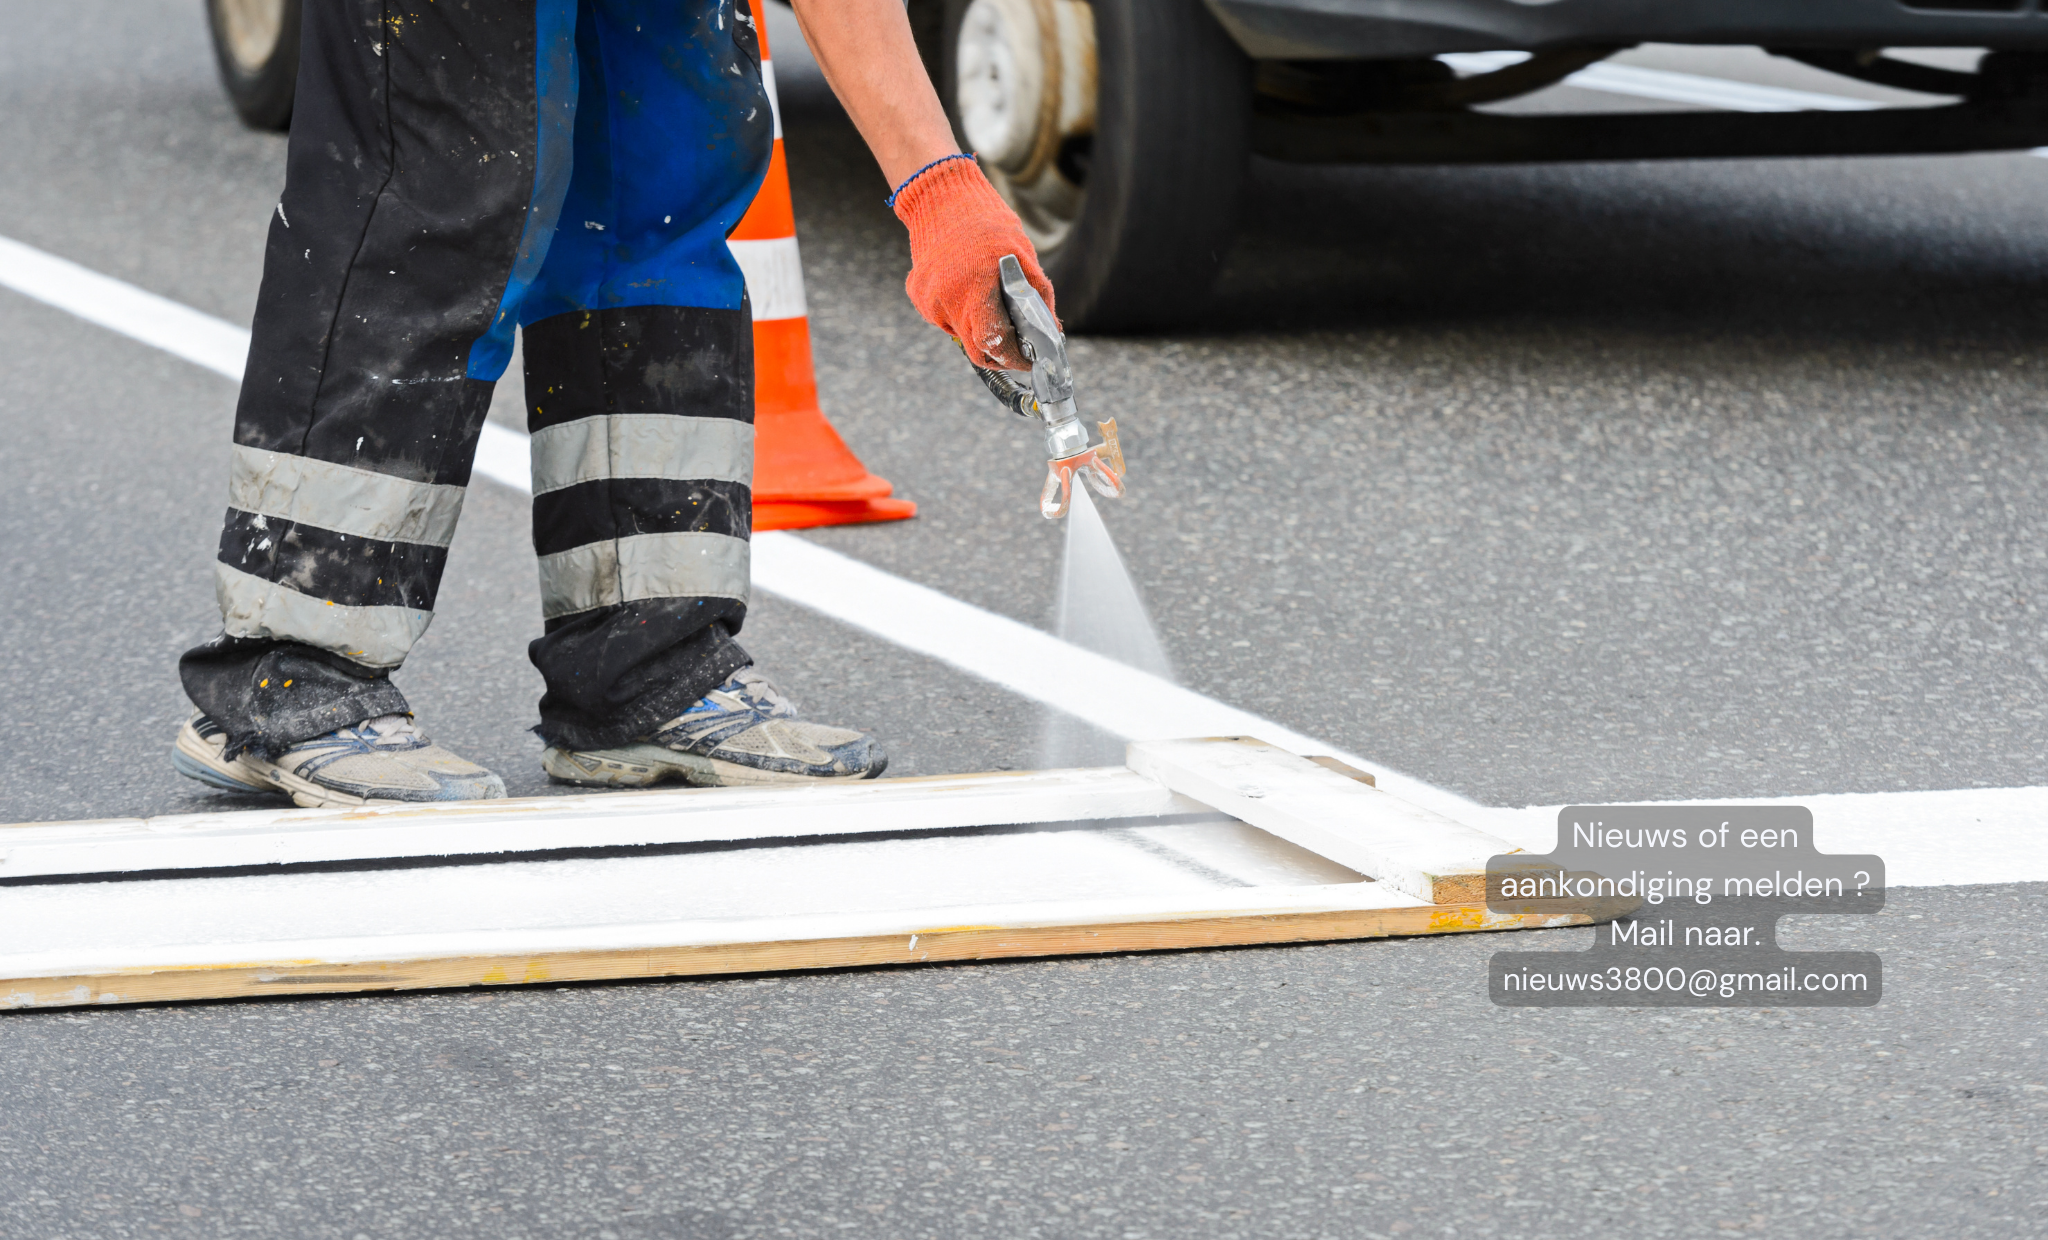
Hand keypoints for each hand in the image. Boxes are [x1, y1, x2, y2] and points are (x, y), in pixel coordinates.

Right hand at [891, 157, 1056, 370]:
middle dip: (999, 352)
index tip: (1028, 360)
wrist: (942, 197)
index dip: (1014, 357)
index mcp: (975, 286)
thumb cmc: (988, 223)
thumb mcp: (1023, 255)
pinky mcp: (917, 295)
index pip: (994, 342)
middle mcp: (946, 298)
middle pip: (976, 349)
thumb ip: (1037, 297)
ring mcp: (927, 299)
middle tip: (1016, 345)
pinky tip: (965, 287)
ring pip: (960, 334)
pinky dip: (959, 312)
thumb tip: (1052, 332)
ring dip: (978, 328)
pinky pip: (944, 318)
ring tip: (988, 299)